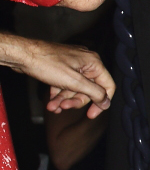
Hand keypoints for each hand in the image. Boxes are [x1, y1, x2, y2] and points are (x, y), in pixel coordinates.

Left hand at [0, 34, 114, 115]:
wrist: (22, 55)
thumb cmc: (46, 64)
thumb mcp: (74, 82)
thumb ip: (94, 93)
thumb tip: (107, 102)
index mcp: (93, 62)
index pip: (107, 86)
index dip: (101, 102)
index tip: (91, 114)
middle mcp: (85, 62)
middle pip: (88, 89)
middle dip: (75, 101)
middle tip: (65, 107)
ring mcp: (73, 64)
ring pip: (75, 89)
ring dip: (64, 100)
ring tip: (52, 107)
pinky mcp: (61, 68)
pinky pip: (65, 84)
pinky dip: (59, 94)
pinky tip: (51, 102)